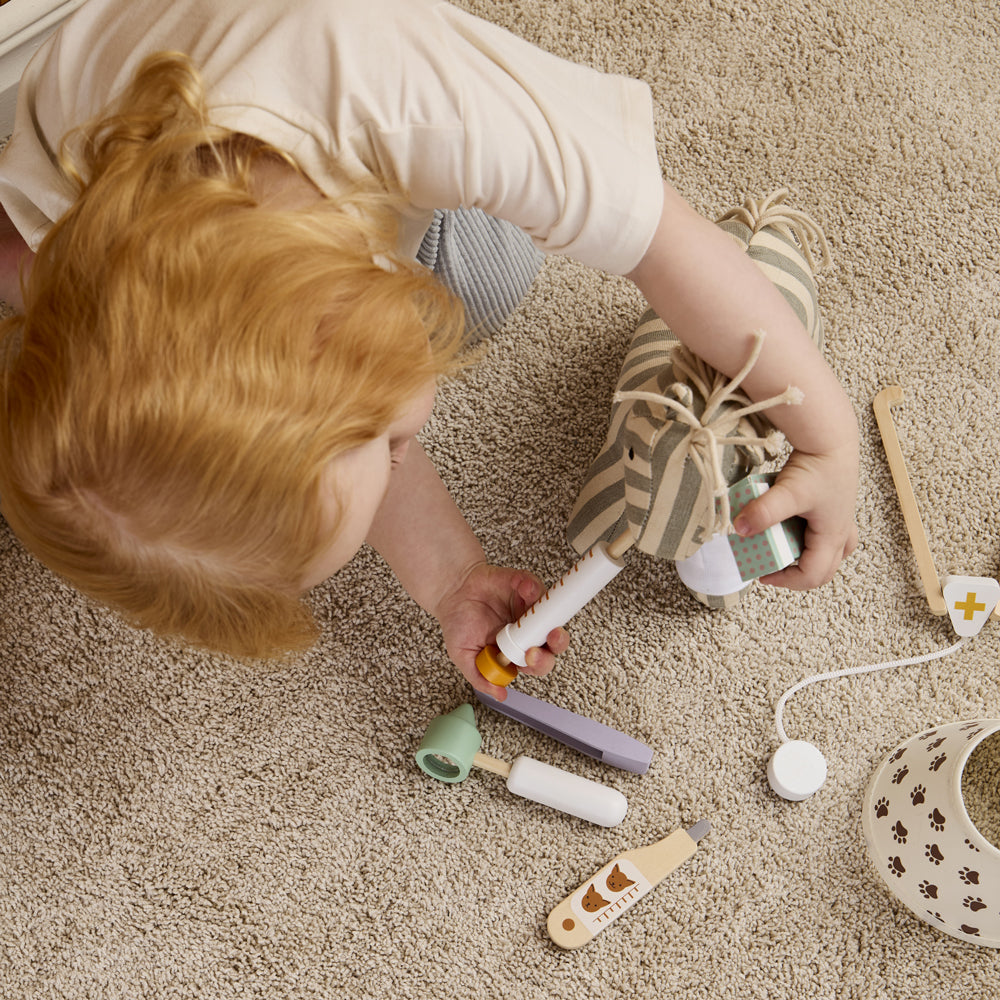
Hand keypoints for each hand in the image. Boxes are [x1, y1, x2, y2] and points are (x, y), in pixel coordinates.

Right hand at [432, 561, 569, 699]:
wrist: (450, 594)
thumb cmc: (458, 624)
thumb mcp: (463, 656)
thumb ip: (480, 676)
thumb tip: (500, 695)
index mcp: (515, 652)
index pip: (537, 663)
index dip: (539, 662)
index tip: (530, 657)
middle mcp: (526, 632)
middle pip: (553, 642)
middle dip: (557, 641)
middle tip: (550, 636)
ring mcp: (528, 609)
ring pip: (551, 614)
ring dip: (549, 612)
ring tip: (536, 612)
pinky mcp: (525, 587)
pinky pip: (537, 588)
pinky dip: (532, 587)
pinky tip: (522, 589)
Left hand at [731, 444, 858, 589]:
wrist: (831, 438)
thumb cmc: (817, 465)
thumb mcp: (787, 491)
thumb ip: (764, 512)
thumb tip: (738, 530)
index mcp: (832, 536)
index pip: (813, 576)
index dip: (786, 581)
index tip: (762, 575)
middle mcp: (841, 532)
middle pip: (824, 570)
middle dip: (796, 574)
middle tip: (770, 567)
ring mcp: (840, 520)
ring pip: (831, 553)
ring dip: (808, 558)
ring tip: (783, 550)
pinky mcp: (835, 507)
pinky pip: (827, 534)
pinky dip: (810, 539)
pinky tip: (792, 527)